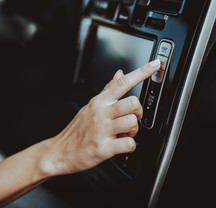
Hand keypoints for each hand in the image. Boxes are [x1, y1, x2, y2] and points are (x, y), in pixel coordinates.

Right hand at [45, 59, 160, 175]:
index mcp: (99, 102)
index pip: (122, 83)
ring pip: (132, 123)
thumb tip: (119, 74)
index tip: (155, 64)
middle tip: (131, 118)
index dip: (141, 72)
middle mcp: (101, 113)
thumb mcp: (90, 106)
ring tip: (123, 133)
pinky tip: (120, 145)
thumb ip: (107, 90)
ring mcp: (102, 130)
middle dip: (138, 113)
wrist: (60, 151)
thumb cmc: (77, 130)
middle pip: (132, 103)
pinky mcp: (104, 148)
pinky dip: (129, 146)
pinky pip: (129, 144)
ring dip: (133, 131)